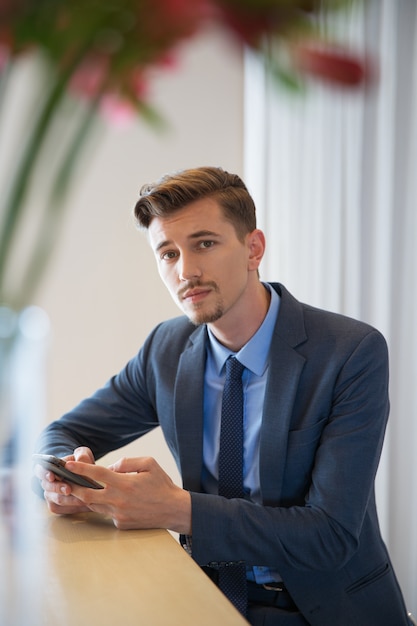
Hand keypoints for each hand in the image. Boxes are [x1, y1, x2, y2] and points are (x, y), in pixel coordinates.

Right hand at [34, 446, 94, 514]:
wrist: (84, 477)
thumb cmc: (80, 463)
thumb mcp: (83, 455)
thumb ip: (82, 455)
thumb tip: (80, 461)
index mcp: (48, 468)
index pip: (40, 470)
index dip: (44, 473)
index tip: (52, 476)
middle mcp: (46, 483)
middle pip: (49, 487)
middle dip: (59, 488)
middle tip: (68, 489)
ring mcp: (50, 496)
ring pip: (57, 500)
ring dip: (69, 499)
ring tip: (82, 499)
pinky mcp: (55, 507)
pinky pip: (62, 509)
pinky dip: (73, 506)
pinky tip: (84, 505)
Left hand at [64, 456, 191, 533]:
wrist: (173, 509)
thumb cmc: (161, 484)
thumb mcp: (149, 463)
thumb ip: (127, 462)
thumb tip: (111, 467)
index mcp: (124, 483)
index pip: (97, 474)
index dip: (81, 469)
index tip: (68, 464)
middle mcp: (118, 500)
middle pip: (87, 495)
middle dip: (73, 488)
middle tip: (64, 481)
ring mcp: (118, 514)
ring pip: (94, 506)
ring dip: (86, 498)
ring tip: (78, 489)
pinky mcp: (120, 524)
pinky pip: (107, 513)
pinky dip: (105, 505)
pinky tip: (108, 500)